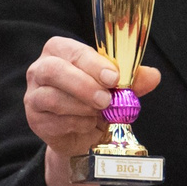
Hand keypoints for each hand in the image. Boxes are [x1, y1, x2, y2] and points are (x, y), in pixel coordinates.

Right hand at [25, 35, 161, 159]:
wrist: (83, 134)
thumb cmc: (97, 102)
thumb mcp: (117, 88)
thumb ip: (133, 80)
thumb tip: (153, 76)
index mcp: (60, 51)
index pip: (73, 51)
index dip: (93, 64)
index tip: (114, 78)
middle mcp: (40, 69)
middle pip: (53, 70)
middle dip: (83, 85)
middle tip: (106, 100)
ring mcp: (33, 95)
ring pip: (51, 98)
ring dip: (81, 107)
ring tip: (99, 113)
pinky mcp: (34, 119)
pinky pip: (53, 121)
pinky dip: (76, 123)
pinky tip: (88, 124)